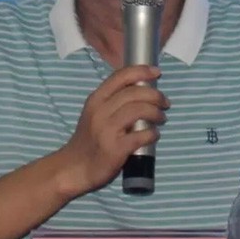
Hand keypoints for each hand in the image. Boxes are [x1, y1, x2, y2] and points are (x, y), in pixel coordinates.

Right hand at [58, 65, 169, 196]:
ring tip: (161, 118)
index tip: (156, 72)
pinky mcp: (115, 148)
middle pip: (134, 93)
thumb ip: (112, 101)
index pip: (120, 76)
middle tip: (165, 102)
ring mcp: (107, 130)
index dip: (141, 71)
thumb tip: (142, 91)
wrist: (74, 167)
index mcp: (96, 100)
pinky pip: (141, 135)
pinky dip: (152, 133)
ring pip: (138, 110)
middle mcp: (100, 111)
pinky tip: (154, 135)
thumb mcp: (94, 114)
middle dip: (155, 95)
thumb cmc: (89, 140)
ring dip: (156, 112)